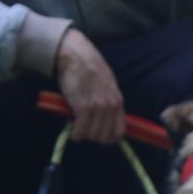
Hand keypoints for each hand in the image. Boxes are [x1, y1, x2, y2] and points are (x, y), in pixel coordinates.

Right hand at [54, 28, 125, 143]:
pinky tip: (72, 134)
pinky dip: (76, 135)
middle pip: (106, 136)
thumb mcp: (106, 85)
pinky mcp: (84, 106)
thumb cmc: (87, 68)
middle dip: (94, 138)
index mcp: (118, 101)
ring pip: (94, 134)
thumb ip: (108, 101)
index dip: (109, 138)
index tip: (98, 136)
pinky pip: (81, 129)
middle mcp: (111, 105)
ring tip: (77, 130)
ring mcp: (98, 106)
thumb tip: (104, 120)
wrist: (74, 54)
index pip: (120, 131)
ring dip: (84, 136)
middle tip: (84, 132)